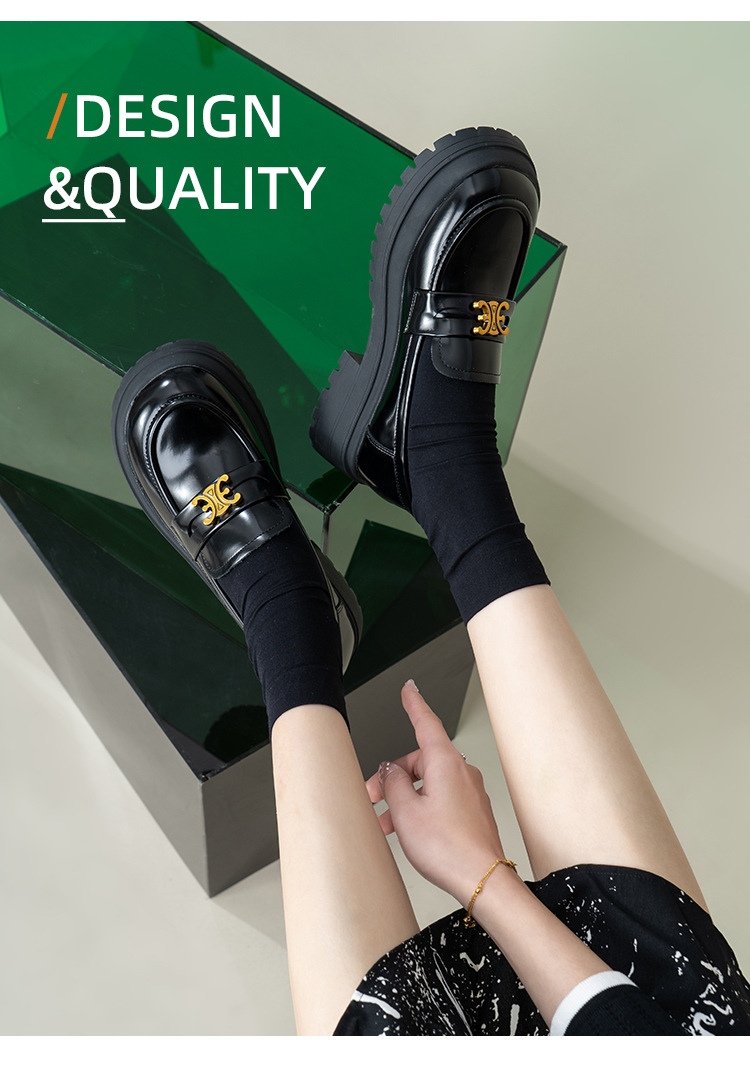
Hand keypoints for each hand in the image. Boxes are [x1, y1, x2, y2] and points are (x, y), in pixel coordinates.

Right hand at [365, 680, 507, 906]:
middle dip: (393, 777)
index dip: (414, 704)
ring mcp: (469, 790)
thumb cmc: (449, 847)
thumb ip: (392, 785)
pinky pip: (441, 797)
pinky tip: (409, 830)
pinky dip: (422, 806)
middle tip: (373, 798)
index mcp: (444, 762)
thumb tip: (390, 772)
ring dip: (406, 797)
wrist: (482, 878)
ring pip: (429, 782)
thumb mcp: (405, 812)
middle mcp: (461, 771)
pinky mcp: (472, 809)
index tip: (409, 689)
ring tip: (388, 823)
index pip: (426, 722)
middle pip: (420, 760)